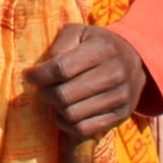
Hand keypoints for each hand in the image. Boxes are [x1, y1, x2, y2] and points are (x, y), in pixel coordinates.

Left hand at [24, 24, 148, 138]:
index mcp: (102, 49)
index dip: (39, 75)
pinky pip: (83, 129)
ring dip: (55, 109)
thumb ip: (59, 45)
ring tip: (54, 99)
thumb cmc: (97, 44)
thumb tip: (42, 70)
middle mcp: (115, 74)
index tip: (29, 76)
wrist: (134, 58)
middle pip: (64, 95)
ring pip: (72, 114)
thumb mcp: (79, 33)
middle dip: (44, 93)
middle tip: (42, 89)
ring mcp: (120, 97)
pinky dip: (65, 124)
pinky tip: (62, 113)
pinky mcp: (121, 115)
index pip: (61, 68)